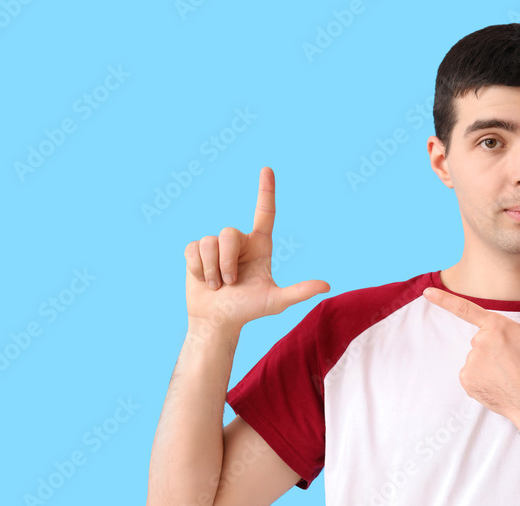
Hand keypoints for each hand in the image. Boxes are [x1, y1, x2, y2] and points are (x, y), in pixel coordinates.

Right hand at [183, 167, 329, 332]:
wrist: (218, 321)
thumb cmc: (248, 311)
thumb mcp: (275, 302)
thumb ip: (299, 292)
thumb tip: (327, 286)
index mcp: (260, 246)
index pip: (265, 213)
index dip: (266, 191)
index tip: (267, 169)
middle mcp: (239, 242)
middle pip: (228, 233)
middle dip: (227, 262)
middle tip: (230, 283)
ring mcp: (216, 245)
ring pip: (209, 242)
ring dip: (212, 269)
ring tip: (217, 285)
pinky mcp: (195, 251)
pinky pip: (192, 249)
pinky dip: (197, 269)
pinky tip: (202, 280)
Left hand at [422, 281, 519, 427]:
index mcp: (496, 325)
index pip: (465, 309)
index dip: (443, 299)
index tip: (427, 292)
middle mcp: (479, 341)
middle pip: (481, 340)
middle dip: (494, 347)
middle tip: (514, 360)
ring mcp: (471, 362)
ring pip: (476, 358)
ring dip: (489, 364)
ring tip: (508, 374)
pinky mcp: (466, 380)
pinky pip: (471, 374)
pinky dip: (482, 379)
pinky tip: (498, 384)